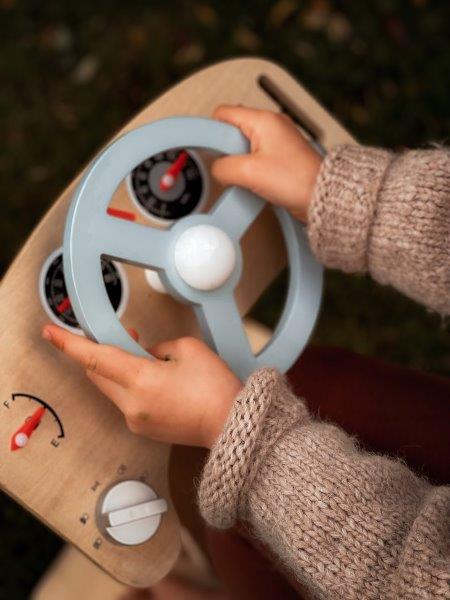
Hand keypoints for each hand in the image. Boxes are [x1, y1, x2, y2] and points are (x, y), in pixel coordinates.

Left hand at [42, 324, 240, 448]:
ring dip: (120, 369)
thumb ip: (157, 347)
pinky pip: (126, 401)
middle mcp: (132, 405)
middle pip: (97, 373)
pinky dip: (132, 386)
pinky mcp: (143, 428)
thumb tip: (146, 355)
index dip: (69, 344)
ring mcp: (136, 420)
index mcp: (141, 381)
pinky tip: (158, 381)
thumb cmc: (216, 390)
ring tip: (150, 359)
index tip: (50, 332)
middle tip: (127, 335)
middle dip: (104, 351)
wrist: (231, 426)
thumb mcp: (188, 349)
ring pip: (111, 387)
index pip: (95, 358)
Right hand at [212, 105, 321, 222]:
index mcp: (263, 119)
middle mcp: (272, 125)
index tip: (212, 150)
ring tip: (247, 176)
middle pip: (233, 129)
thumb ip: (223, 167)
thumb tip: (217, 168)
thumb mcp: (248, 172)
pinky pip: (256, 158)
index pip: (224, 112)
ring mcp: (277, 141)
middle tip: (233, 166)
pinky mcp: (280, 157)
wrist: (320, 196)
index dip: (212, 130)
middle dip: (227, 149)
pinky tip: (254, 181)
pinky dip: (250, 169)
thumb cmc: (297, 180)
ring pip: (244, 146)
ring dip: (239, 162)